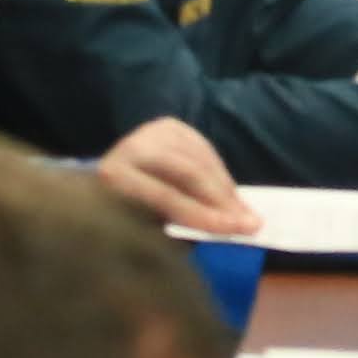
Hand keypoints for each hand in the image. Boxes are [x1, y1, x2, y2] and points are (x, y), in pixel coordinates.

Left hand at [93, 117, 254, 236]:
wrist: (104, 188)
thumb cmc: (123, 220)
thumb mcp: (141, 231)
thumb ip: (176, 227)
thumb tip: (225, 231)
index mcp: (115, 176)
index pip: (166, 196)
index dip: (204, 214)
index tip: (237, 229)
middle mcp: (132, 147)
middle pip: (189, 172)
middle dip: (224, 200)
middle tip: (253, 223)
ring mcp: (152, 132)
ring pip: (202, 160)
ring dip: (227, 190)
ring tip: (245, 214)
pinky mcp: (169, 126)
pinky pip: (205, 151)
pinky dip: (221, 175)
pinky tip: (230, 195)